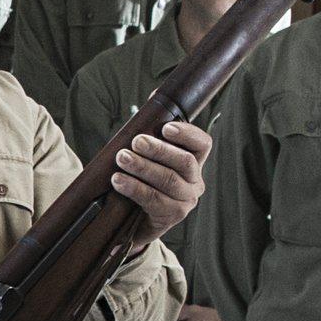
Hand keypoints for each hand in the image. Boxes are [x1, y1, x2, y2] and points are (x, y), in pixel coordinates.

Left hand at [111, 119, 210, 237]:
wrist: (134, 223)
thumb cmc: (142, 183)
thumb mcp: (147, 157)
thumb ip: (152, 130)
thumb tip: (154, 96)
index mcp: (194, 162)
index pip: (202, 144)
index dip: (187, 133)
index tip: (166, 127)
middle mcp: (195, 181)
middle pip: (184, 161)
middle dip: (159, 149)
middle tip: (135, 142)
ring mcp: (185, 200)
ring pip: (169, 180)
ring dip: (143, 167)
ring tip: (122, 159)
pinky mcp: (172, 216)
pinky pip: (154, 200)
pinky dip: (134, 188)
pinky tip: (118, 181)